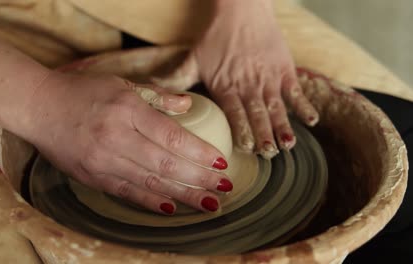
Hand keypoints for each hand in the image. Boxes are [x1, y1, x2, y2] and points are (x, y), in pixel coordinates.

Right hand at [24, 72, 232, 214]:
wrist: (38, 107)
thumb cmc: (82, 91)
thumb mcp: (122, 84)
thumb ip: (157, 95)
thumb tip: (189, 106)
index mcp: (127, 109)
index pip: (172, 136)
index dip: (199, 152)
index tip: (221, 163)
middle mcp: (116, 137)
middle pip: (166, 163)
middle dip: (199, 179)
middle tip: (224, 189)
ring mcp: (102, 160)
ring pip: (150, 181)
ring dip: (182, 195)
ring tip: (208, 204)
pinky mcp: (91, 176)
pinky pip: (126, 192)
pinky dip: (150, 201)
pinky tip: (171, 207)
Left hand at [152, 0, 317, 158]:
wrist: (242, 10)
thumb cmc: (216, 36)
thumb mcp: (193, 58)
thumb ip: (176, 78)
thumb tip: (151, 87)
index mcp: (226, 87)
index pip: (235, 114)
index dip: (241, 131)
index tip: (245, 149)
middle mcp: (249, 86)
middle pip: (257, 115)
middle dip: (263, 136)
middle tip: (268, 154)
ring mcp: (269, 79)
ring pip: (277, 107)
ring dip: (283, 127)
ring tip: (288, 145)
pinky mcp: (284, 69)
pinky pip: (296, 91)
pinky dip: (304, 105)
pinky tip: (311, 121)